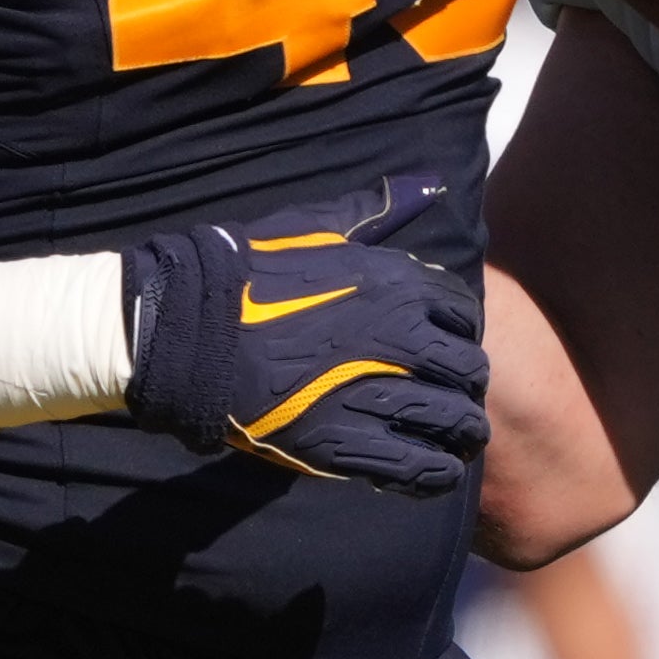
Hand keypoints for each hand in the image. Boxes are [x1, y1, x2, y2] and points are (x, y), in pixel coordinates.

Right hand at [120, 176, 488, 494]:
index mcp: (395, 284)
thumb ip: (377, 211)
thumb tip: (428, 184)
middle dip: (467, 385)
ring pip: (453, 424)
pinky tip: (432, 471)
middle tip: (454, 396)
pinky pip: (415, 468)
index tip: (447, 344)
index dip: (462, 332)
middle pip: (470, 372)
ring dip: (462, 434)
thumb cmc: (249, 271)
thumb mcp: (317, 225)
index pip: (466, 312)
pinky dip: (434, 475)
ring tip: (456, 441)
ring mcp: (372, 394)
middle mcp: (397, 339)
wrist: (188, 328)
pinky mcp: (341, 445)